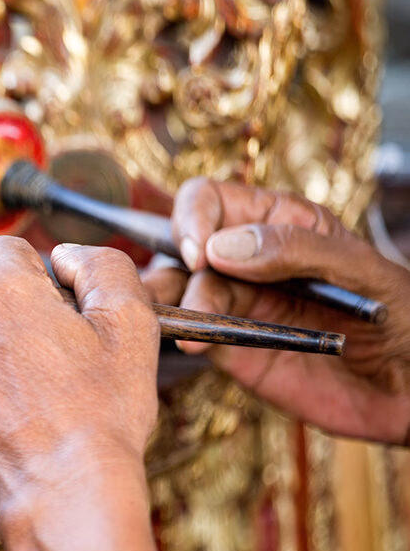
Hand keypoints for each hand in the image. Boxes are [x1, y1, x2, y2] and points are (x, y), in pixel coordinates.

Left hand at [0, 236, 159, 524]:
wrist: (67, 492)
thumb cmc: (101, 414)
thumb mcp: (131, 323)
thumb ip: (101, 266)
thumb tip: (67, 257)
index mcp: (1, 292)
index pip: (6, 251)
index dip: (38, 277)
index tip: (57, 310)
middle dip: (14, 319)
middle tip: (55, 361)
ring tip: (35, 395)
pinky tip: (12, 418)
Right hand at [141, 177, 409, 444]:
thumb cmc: (403, 317)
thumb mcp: (362, 269)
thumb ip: (296, 249)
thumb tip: (221, 247)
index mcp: (278, 222)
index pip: (209, 200)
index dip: (193, 219)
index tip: (201, 253)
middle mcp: (247, 261)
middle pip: (181, 247)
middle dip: (173, 266)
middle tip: (183, 293)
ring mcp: (236, 305)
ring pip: (176, 291)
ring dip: (163, 301)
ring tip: (168, 319)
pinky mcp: (232, 350)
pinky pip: (193, 334)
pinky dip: (180, 335)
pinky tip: (188, 342)